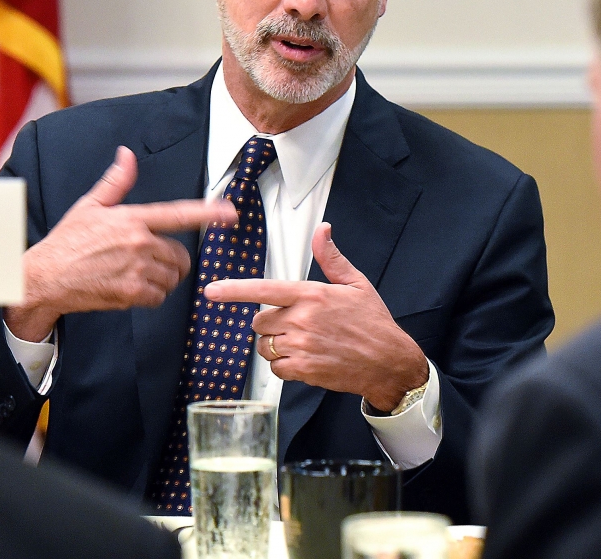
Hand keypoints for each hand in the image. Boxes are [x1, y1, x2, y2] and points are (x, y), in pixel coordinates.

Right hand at [4, 146, 236, 341]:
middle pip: (180, 254)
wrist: (44, 278)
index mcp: (132, 218)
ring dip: (161, 278)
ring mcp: (136, 269)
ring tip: (135, 273)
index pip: (178, 214)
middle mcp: (138, 243)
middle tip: (147, 259)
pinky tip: (130, 288)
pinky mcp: (131, 294)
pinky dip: (150, 295)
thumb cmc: (66, 242)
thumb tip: (127, 155)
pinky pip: (159, 297)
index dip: (208, 213)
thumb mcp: (90, 206)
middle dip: (171, 259)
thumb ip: (116, 182)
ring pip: (172, 277)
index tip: (230, 213)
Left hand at [202, 222, 427, 411]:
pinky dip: (284, 366)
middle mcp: (302, 319)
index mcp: (311, 295)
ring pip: (265, 346)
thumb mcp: (356, 283)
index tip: (212, 291)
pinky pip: (276, 368)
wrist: (388, 362)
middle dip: (270, 324)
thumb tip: (322, 230)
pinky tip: (305, 360)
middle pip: (260, 322)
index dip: (234, 290)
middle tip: (294, 325)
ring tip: (302, 343)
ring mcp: (301, 346)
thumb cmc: (373, 322)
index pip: (264, 289)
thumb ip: (331, 258)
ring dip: (276, 346)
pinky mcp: (304, 370)